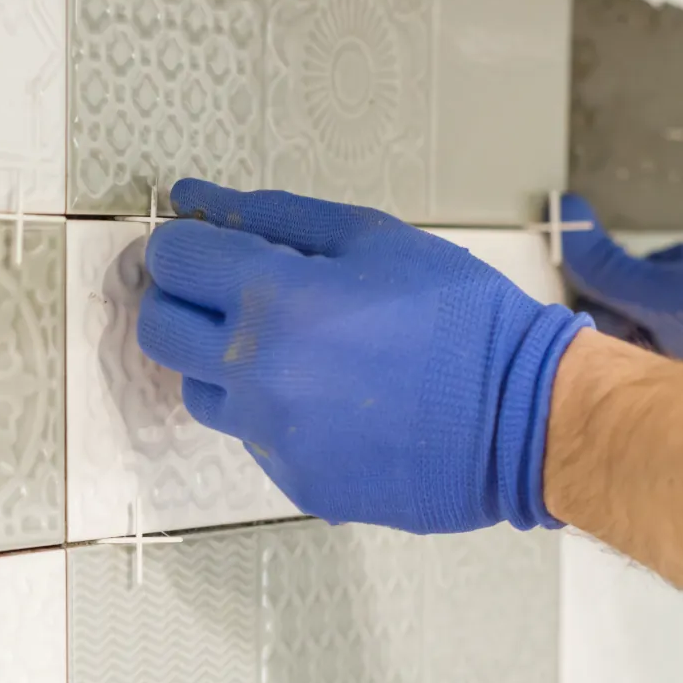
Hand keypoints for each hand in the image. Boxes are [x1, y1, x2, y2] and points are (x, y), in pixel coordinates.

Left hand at [137, 179, 592, 533]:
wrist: (524, 418)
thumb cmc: (460, 318)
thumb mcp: (374, 239)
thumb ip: (272, 216)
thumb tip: (194, 200)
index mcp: (274, 300)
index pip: (171, 261)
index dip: (183, 245)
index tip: (206, 247)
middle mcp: (256, 375)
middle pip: (159, 332)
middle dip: (180, 302)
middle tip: (228, 294)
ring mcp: (273, 437)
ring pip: (200, 393)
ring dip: (223, 363)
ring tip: (295, 350)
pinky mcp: (297, 482)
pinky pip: (255, 440)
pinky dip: (275, 414)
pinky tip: (333, 400)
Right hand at [557, 194, 682, 390]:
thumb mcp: (666, 297)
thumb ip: (610, 269)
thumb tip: (569, 216)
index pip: (627, 279)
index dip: (606, 309)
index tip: (596, 335)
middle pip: (648, 315)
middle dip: (632, 340)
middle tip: (630, 366)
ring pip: (673, 346)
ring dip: (658, 366)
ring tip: (663, 387)